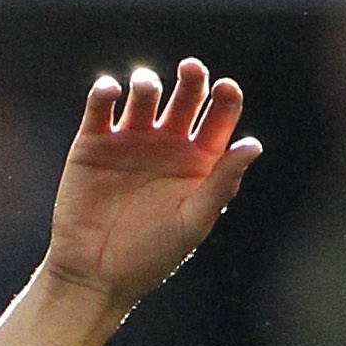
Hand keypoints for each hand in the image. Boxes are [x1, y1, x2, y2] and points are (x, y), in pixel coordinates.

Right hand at [45, 60, 259, 316]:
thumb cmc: (149, 257)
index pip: (219, 116)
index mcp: (198, 161)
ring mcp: (130, 140)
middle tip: (190, 70)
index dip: (226, 97)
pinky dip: (105, 91)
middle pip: (187, 95)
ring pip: (145, 93)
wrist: (94, 276)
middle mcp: (168, 144)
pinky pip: (101, 104)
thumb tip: (253, 145)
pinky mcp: (93, 142)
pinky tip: (110, 92)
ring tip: (145, 90)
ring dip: (147, 82)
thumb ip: (221, 183)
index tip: (224, 89)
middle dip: (192, 78)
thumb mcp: (192, 223)